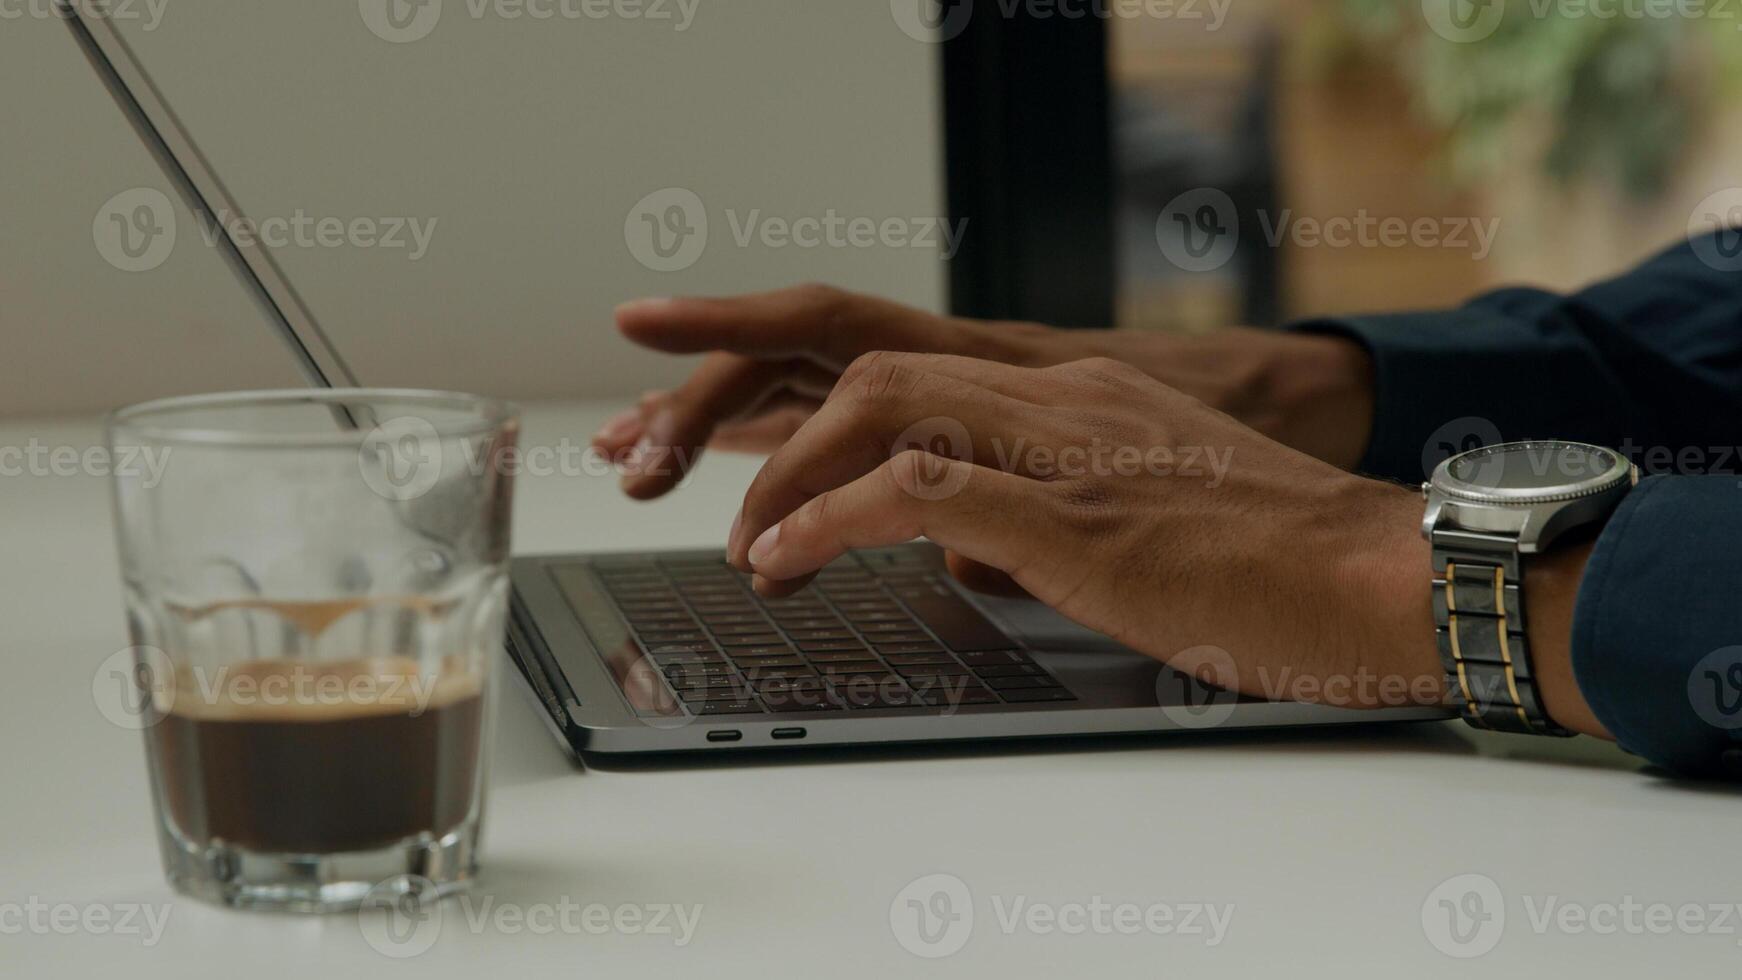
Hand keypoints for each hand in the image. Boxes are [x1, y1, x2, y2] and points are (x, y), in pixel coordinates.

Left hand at [725, 351, 1438, 708]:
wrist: (1384, 580)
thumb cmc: (1285, 570)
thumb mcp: (1153, 518)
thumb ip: (1063, 512)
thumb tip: (979, 550)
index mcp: (1086, 399)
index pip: (929, 381)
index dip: (839, 430)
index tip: (793, 489)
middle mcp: (1067, 403)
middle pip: (883, 377)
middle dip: (790, 443)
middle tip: (750, 521)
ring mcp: (1068, 454)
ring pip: (885, 412)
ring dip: (793, 479)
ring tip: (755, 549)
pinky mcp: (1075, 518)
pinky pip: (915, 492)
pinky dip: (830, 521)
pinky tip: (790, 560)